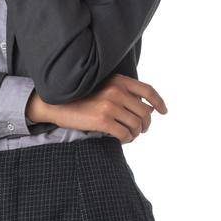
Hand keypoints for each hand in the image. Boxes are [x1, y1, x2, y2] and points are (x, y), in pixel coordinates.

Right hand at [25, 74, 168, 142]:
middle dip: (145, 125)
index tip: (163, 112)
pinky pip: (124, 134)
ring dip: (135, 134)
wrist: (56, 104)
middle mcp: (116, 90)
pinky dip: (126, 139)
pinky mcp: (102, 120)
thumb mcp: (104, 87)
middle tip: (140, 131)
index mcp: (119, 80)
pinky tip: (122, 140)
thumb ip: (123, 92)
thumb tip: (146, 109)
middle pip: (145, 112)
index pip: (148, 91)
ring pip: (136, 125)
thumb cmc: (81, 98)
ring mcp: (110, 105)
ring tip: (129, 136)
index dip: (159, 102)